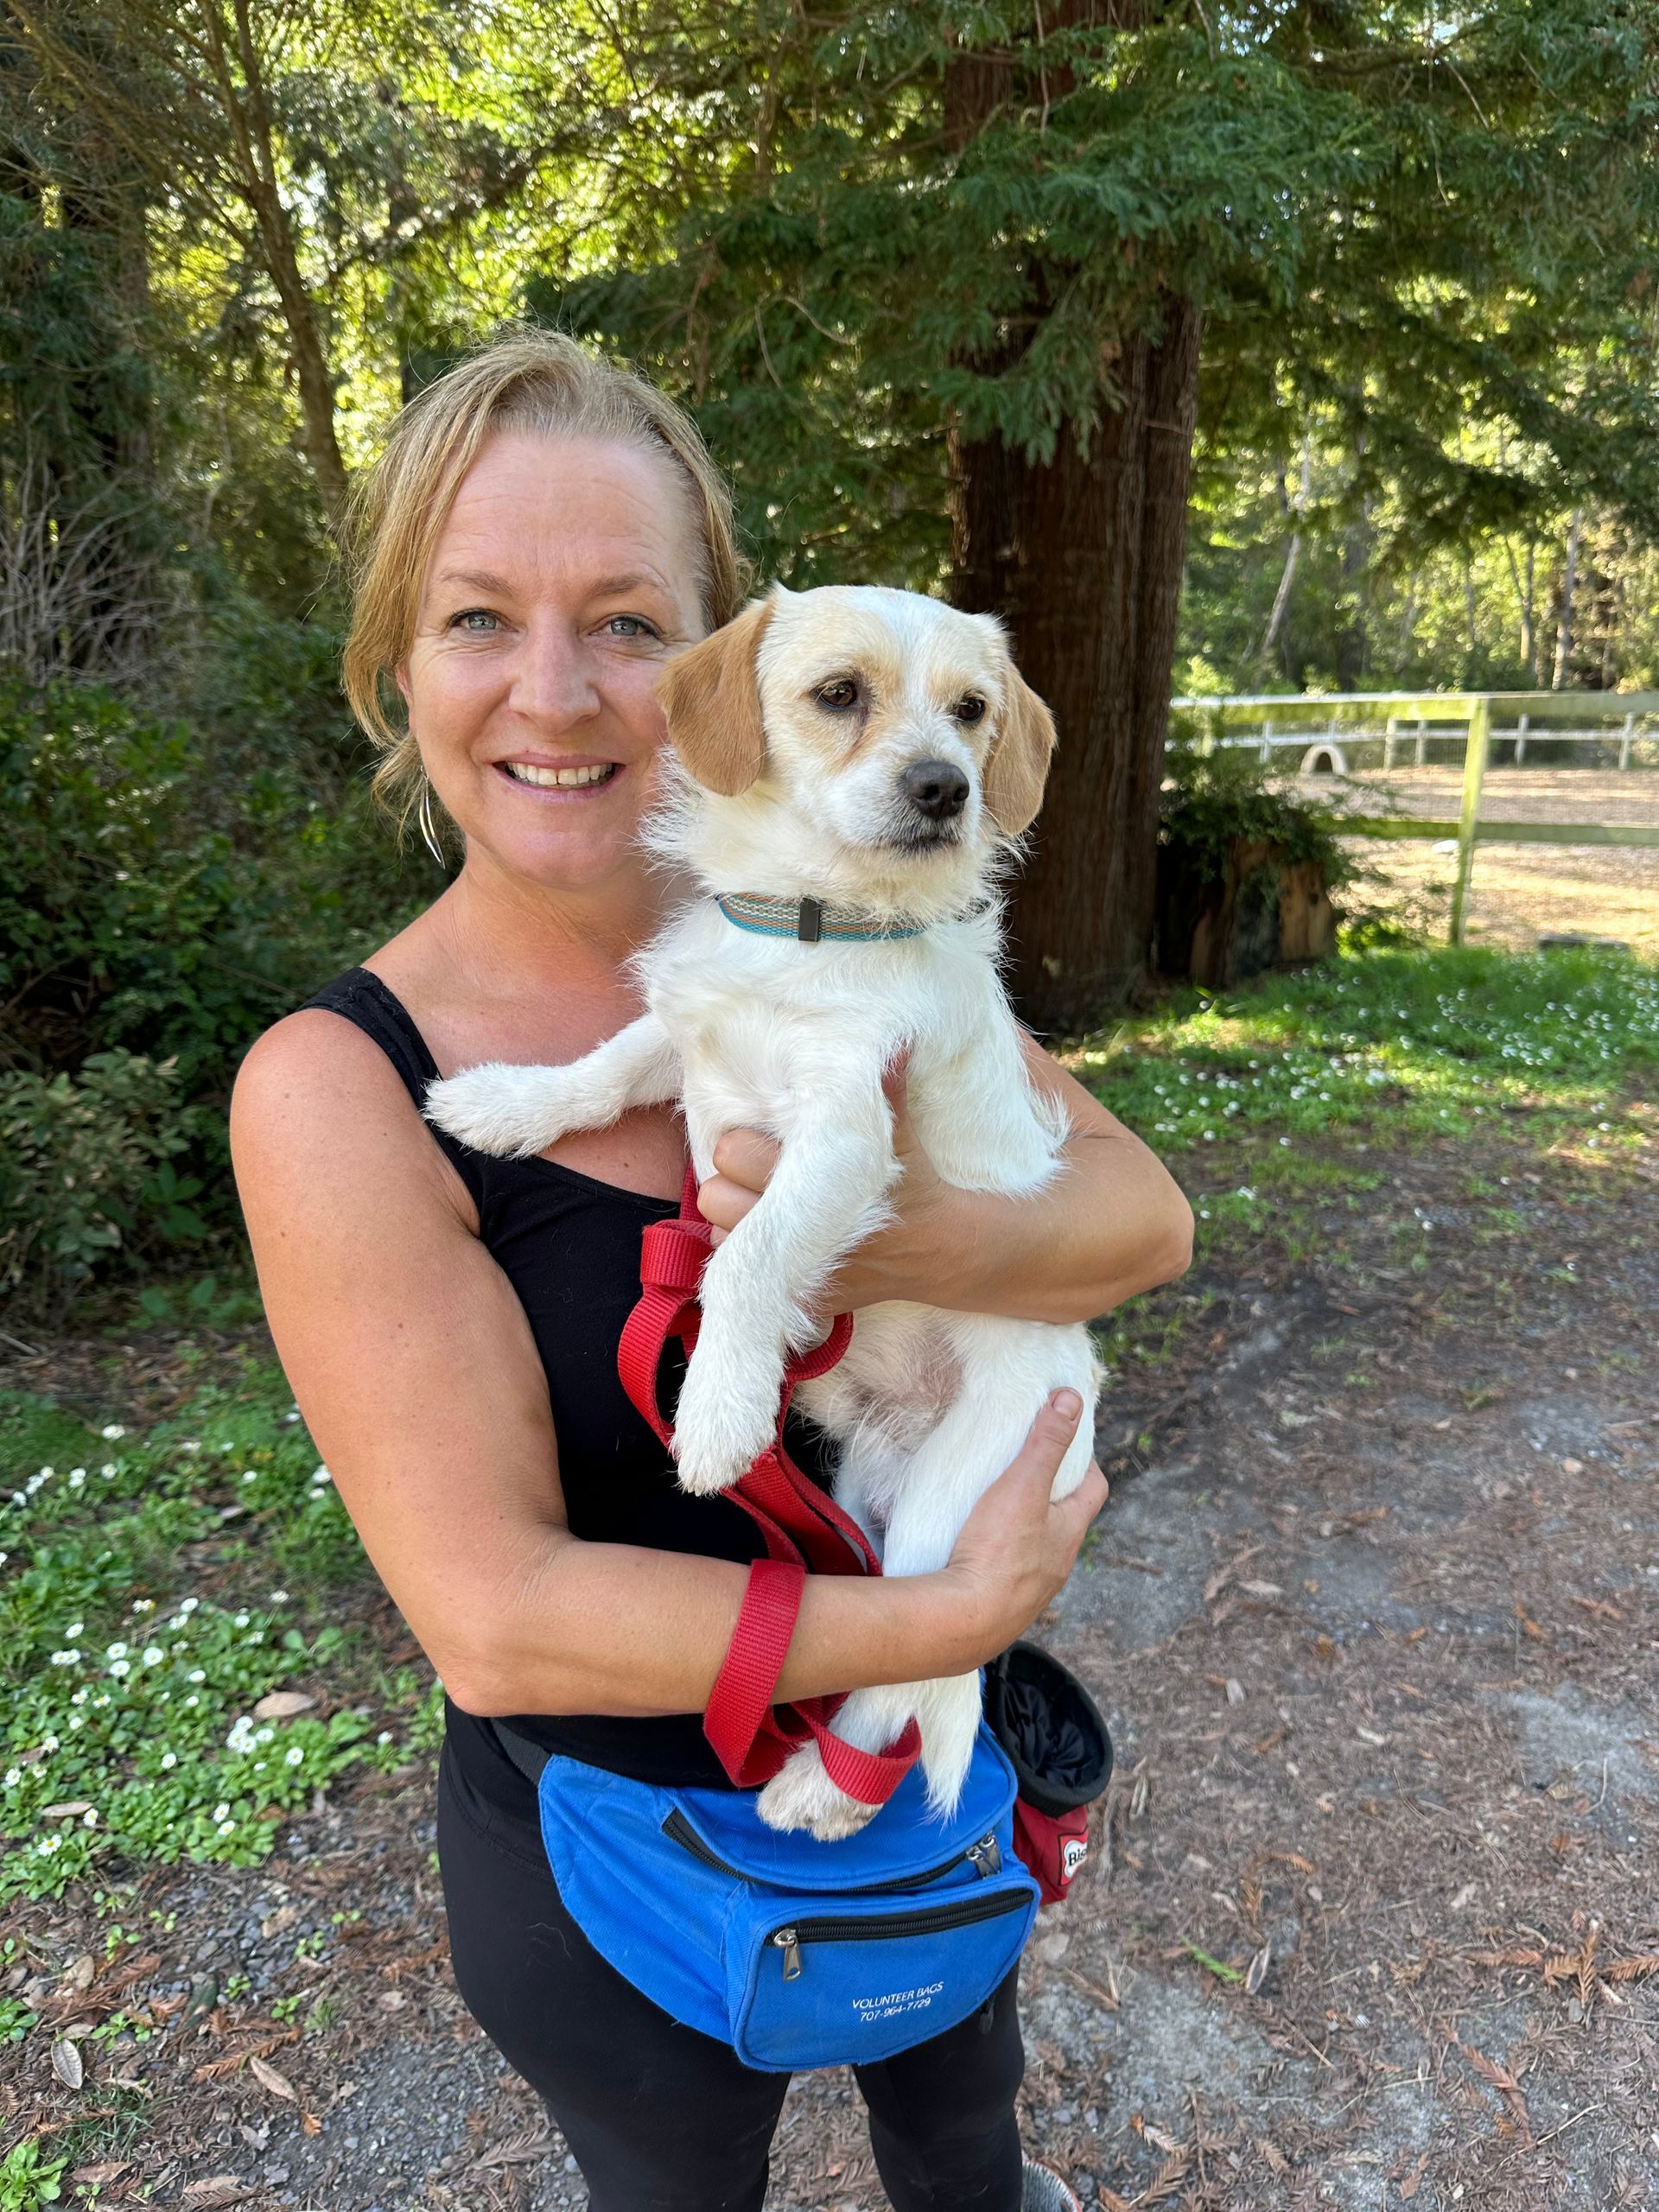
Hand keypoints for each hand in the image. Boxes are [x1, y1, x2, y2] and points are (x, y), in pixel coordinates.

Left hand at [696, 1058, 962, 1313]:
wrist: (944, 1249)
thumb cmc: (917, 1181)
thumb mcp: (902, 1133)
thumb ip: (887, 1087)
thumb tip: (895, 1040)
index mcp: (814, 1181)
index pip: (731, 1152)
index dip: (743, 1140)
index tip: (766, 1137)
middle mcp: (799, 1231)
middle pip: (714, 1196)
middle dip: (730, 1180)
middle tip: (758, 1171)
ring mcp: (797, 1270)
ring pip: (719, 1235)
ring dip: (734, 1218)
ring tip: (762, 1202)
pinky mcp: (800, 1298)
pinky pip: (742, 1272)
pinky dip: (751, 1255)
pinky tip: (778, 1236)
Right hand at [936, 1392, 1107, 1668]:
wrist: (963, 1622)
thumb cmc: (998, 1553)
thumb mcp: (1024, 1486)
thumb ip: (1046, 1443)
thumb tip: (1071, 1400)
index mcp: (1069, 1533)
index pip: (1094, 1487)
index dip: (1083, 1459)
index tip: (1060, 1438)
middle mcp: (1057, 1563)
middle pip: (1064, 1516)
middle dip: (1048, 1489)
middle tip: (1021, 1464)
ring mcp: (1029, 1587)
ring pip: (1034, 1545)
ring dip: (1020, 1523)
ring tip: (991, 1501)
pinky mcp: (1000, 1602)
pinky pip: (1005, 1568)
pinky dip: (996, 1550)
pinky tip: (971, 1543)